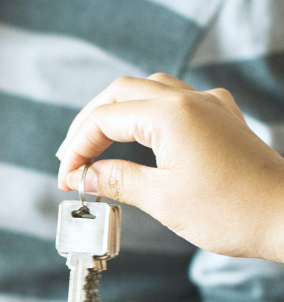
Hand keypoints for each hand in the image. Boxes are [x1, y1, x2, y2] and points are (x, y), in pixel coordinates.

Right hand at [56, 73, 283, 261]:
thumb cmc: (234, 212)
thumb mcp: (164, 200)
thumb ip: (118, 180)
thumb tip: (85, 177)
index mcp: (170, 114)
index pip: (104, 118)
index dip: (78, 147)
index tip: (67, 178)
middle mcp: (189, 99)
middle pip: (120, 92)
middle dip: (90, 123)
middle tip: (73, 158)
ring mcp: (210, 105)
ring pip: (149, 89)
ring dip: (118, 112)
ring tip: (99, 143)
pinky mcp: (224, 118)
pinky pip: (178, 99)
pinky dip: (150, 112)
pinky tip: (146, 135)